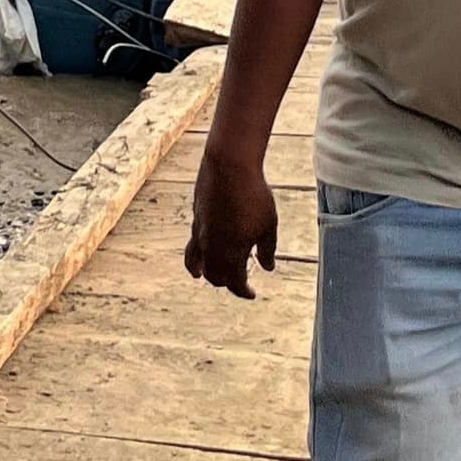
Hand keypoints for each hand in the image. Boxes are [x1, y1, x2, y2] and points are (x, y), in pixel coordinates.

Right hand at [183, 147, 278, 298]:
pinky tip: (199, 250)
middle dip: (226, 282)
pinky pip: (193, 244)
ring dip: (205, 271)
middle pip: (215, 277)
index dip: (244, 292)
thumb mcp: (268, 225)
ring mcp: (200, 234)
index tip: (252, 294)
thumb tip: (268, 267)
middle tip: (237, 282)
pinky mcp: (196, 218)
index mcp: (232, 254)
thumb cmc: (253, 195)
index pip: (235, 283)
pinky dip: (195, 254)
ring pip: (199, 263)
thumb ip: (267, 250)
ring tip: (202, 275)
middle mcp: (212, 248)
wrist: (229, 165)